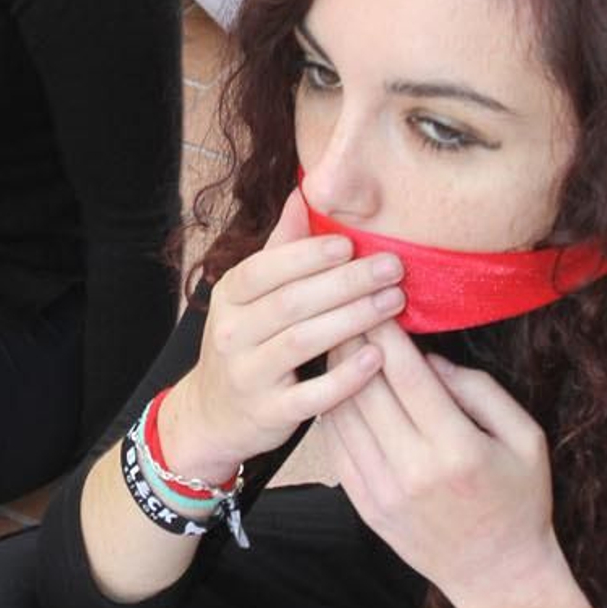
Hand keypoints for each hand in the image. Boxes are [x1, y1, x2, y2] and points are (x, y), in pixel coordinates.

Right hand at [157, 189, 404, 478]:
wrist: (213, 414)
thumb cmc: (244, 343)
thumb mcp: (248, 295)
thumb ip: (279, 247)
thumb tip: (302, 193)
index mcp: (229, 296)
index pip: (266, 268)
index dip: (309, 255)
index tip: (351, 243)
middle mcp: (232, 333)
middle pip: (292, 302)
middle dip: (346, 282)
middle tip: (392, 268)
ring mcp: (248, 375)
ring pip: (302, 342)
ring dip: (353, 319)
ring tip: (393, 302)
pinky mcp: (269, 413)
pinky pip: (311, 396)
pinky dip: (345, 377)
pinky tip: (377, 358)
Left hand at [320, 325, 557, 607]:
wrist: (498, 576)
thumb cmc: (520, 500)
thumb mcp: (526, 438)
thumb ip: (481, 391)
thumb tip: (429, 359)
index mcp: (456, 449)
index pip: (407, 374)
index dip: (386, 332)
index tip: (376, 298)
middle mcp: (413, 470)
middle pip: (367, 388)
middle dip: (353, 340)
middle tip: (343, 304)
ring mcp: (383, 492)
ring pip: (343, 416)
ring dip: (335, 372)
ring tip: (333, 337)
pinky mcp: (366, 508)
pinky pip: (336, 448)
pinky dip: (332, 411)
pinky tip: (334, 386)